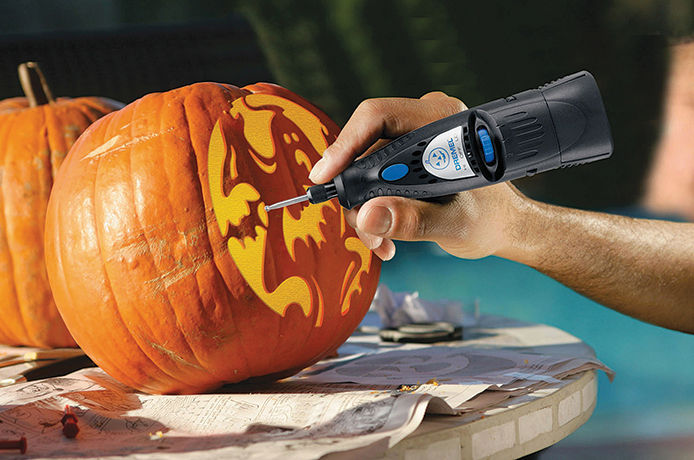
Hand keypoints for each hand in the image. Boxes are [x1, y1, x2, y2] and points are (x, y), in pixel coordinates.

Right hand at [309, 91, 528, 260]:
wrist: (504, 226)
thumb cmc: (490, 219)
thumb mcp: (454, 224)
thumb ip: (412, 220)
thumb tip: (367, 215)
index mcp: (443, 121)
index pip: (378, 116)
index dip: (345, 144)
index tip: (325, 177)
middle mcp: (425, 122)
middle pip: (365, 147)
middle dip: (356, 194)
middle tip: (363, 232)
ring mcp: (414, 140)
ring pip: (364, 168)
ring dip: (364, 209)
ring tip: (380, 243)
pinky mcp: (407, 158)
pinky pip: (373, 176)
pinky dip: (373, 207)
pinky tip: (384, 235)